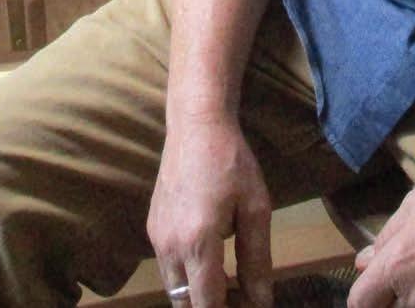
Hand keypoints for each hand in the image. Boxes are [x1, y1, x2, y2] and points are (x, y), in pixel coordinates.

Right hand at [147, 117, 273, 307]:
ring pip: (174, 290)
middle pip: (185, 306)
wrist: (196, 124)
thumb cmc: (231, 162)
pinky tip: (210, 260)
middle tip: (239, 298)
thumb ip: (257, 260)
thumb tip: (261, 302)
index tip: (248, 307)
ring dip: (197, 296)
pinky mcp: (152, 227)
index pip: (207, 306)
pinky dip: (187, 276)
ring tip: (228, 284)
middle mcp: (169, 247)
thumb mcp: (256, 209)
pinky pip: (168, 268)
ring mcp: (156, 238)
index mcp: (197, 244)